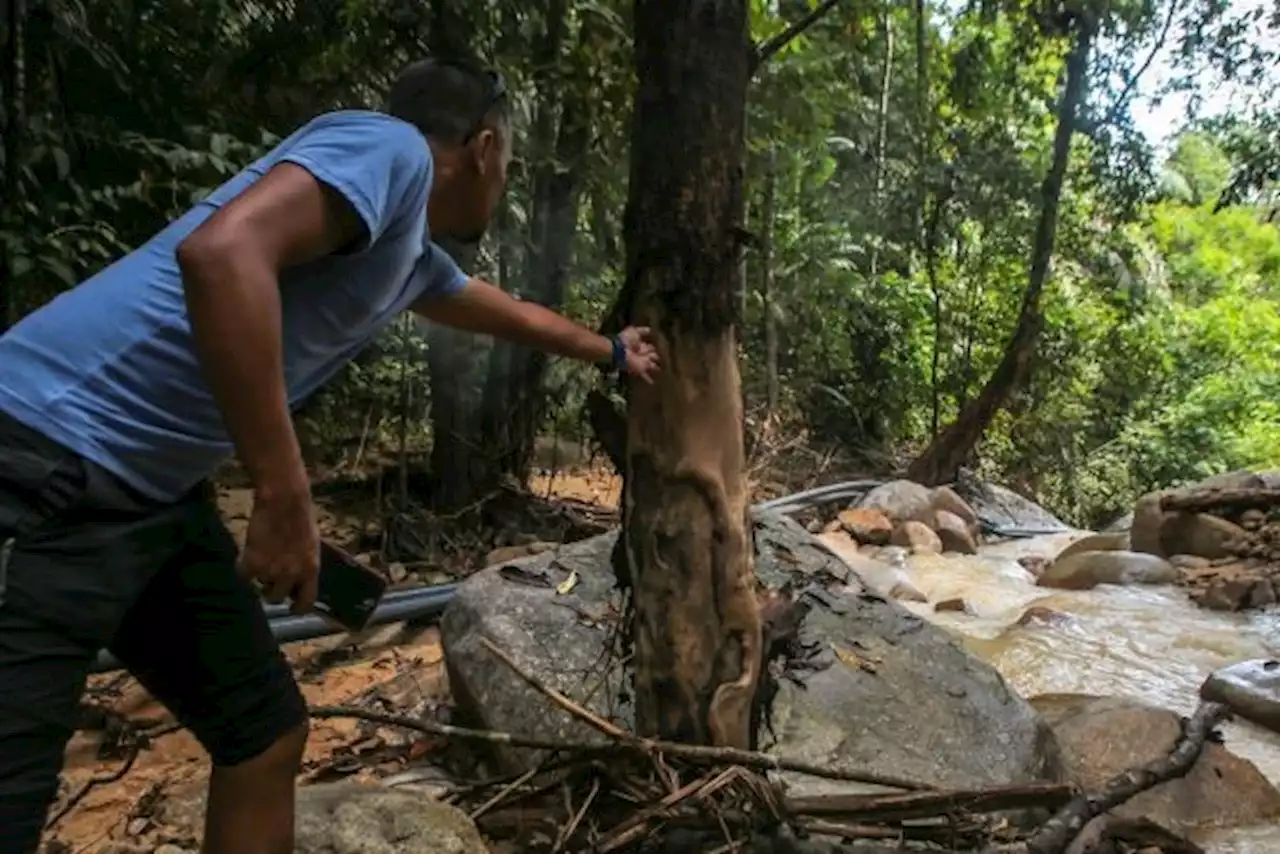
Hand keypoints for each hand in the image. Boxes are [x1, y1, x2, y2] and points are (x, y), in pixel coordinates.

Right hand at [240, 486, 320, 613]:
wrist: (283, 501)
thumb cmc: (300, 518)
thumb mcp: (311, 546)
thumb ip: (305, 566)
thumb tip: (299, 583)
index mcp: (311, 569)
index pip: (307, 602)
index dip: (298, 608)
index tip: (291, 608)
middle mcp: (292, 574)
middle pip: (277, 599)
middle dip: (272, 589)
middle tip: (269, 575)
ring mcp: (271, 570)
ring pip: (259, 587)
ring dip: (259, 576)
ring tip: (262, 555)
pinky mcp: (252, 563)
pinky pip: (243, 577)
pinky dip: (242, 567)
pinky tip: (248, 551)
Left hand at [618, 326, 660, 383]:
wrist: (618, 349)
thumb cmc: (625, 339)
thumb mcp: (634, 332)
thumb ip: (642, 331)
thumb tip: (650, 330)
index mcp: (641, 346)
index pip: (651, 348)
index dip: (653, 348)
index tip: (658, 350)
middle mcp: (643, 354)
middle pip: (653, 356)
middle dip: (656, 357)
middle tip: (661, 360)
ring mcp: (642, 363)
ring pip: (652, 366)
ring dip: (655, 368)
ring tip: (660, 372)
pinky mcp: (640, 370)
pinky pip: (645, 375)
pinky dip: (648, 379)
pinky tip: (652, 383)